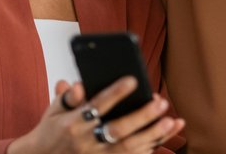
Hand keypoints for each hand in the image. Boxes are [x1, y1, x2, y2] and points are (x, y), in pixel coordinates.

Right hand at [8, 77, 184, 153]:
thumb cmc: (52, 130)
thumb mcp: (54, 111)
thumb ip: (68, 97)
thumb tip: (79, 83)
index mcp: (72, 124)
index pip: (96, 106)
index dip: (114, 93)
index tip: (133, 80)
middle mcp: (85, 142)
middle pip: (118, 129)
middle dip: (142, 116)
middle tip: (161, 103)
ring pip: (129, 148)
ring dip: (153, 135)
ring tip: (172, 121)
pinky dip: (150, 147)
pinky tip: (166, 135)